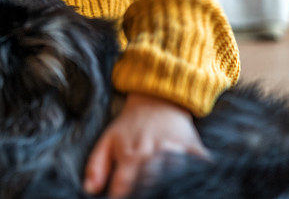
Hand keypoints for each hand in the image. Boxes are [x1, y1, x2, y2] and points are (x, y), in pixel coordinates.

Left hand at [83, 92, 208, 197]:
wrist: (158, 100)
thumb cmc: (130, 126)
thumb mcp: (107, 140)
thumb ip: (96, 166)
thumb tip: (89, 190)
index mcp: (130, 156)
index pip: (123, 188)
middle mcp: (153, 155)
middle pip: (150, 186)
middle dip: (145, 194)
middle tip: (142, 195)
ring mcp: (175, 152)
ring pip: (174, 178)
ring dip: (168, 186)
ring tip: (166, 191)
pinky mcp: (195, 150)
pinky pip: (199, 167)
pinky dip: (196, 175)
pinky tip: (190, 185)